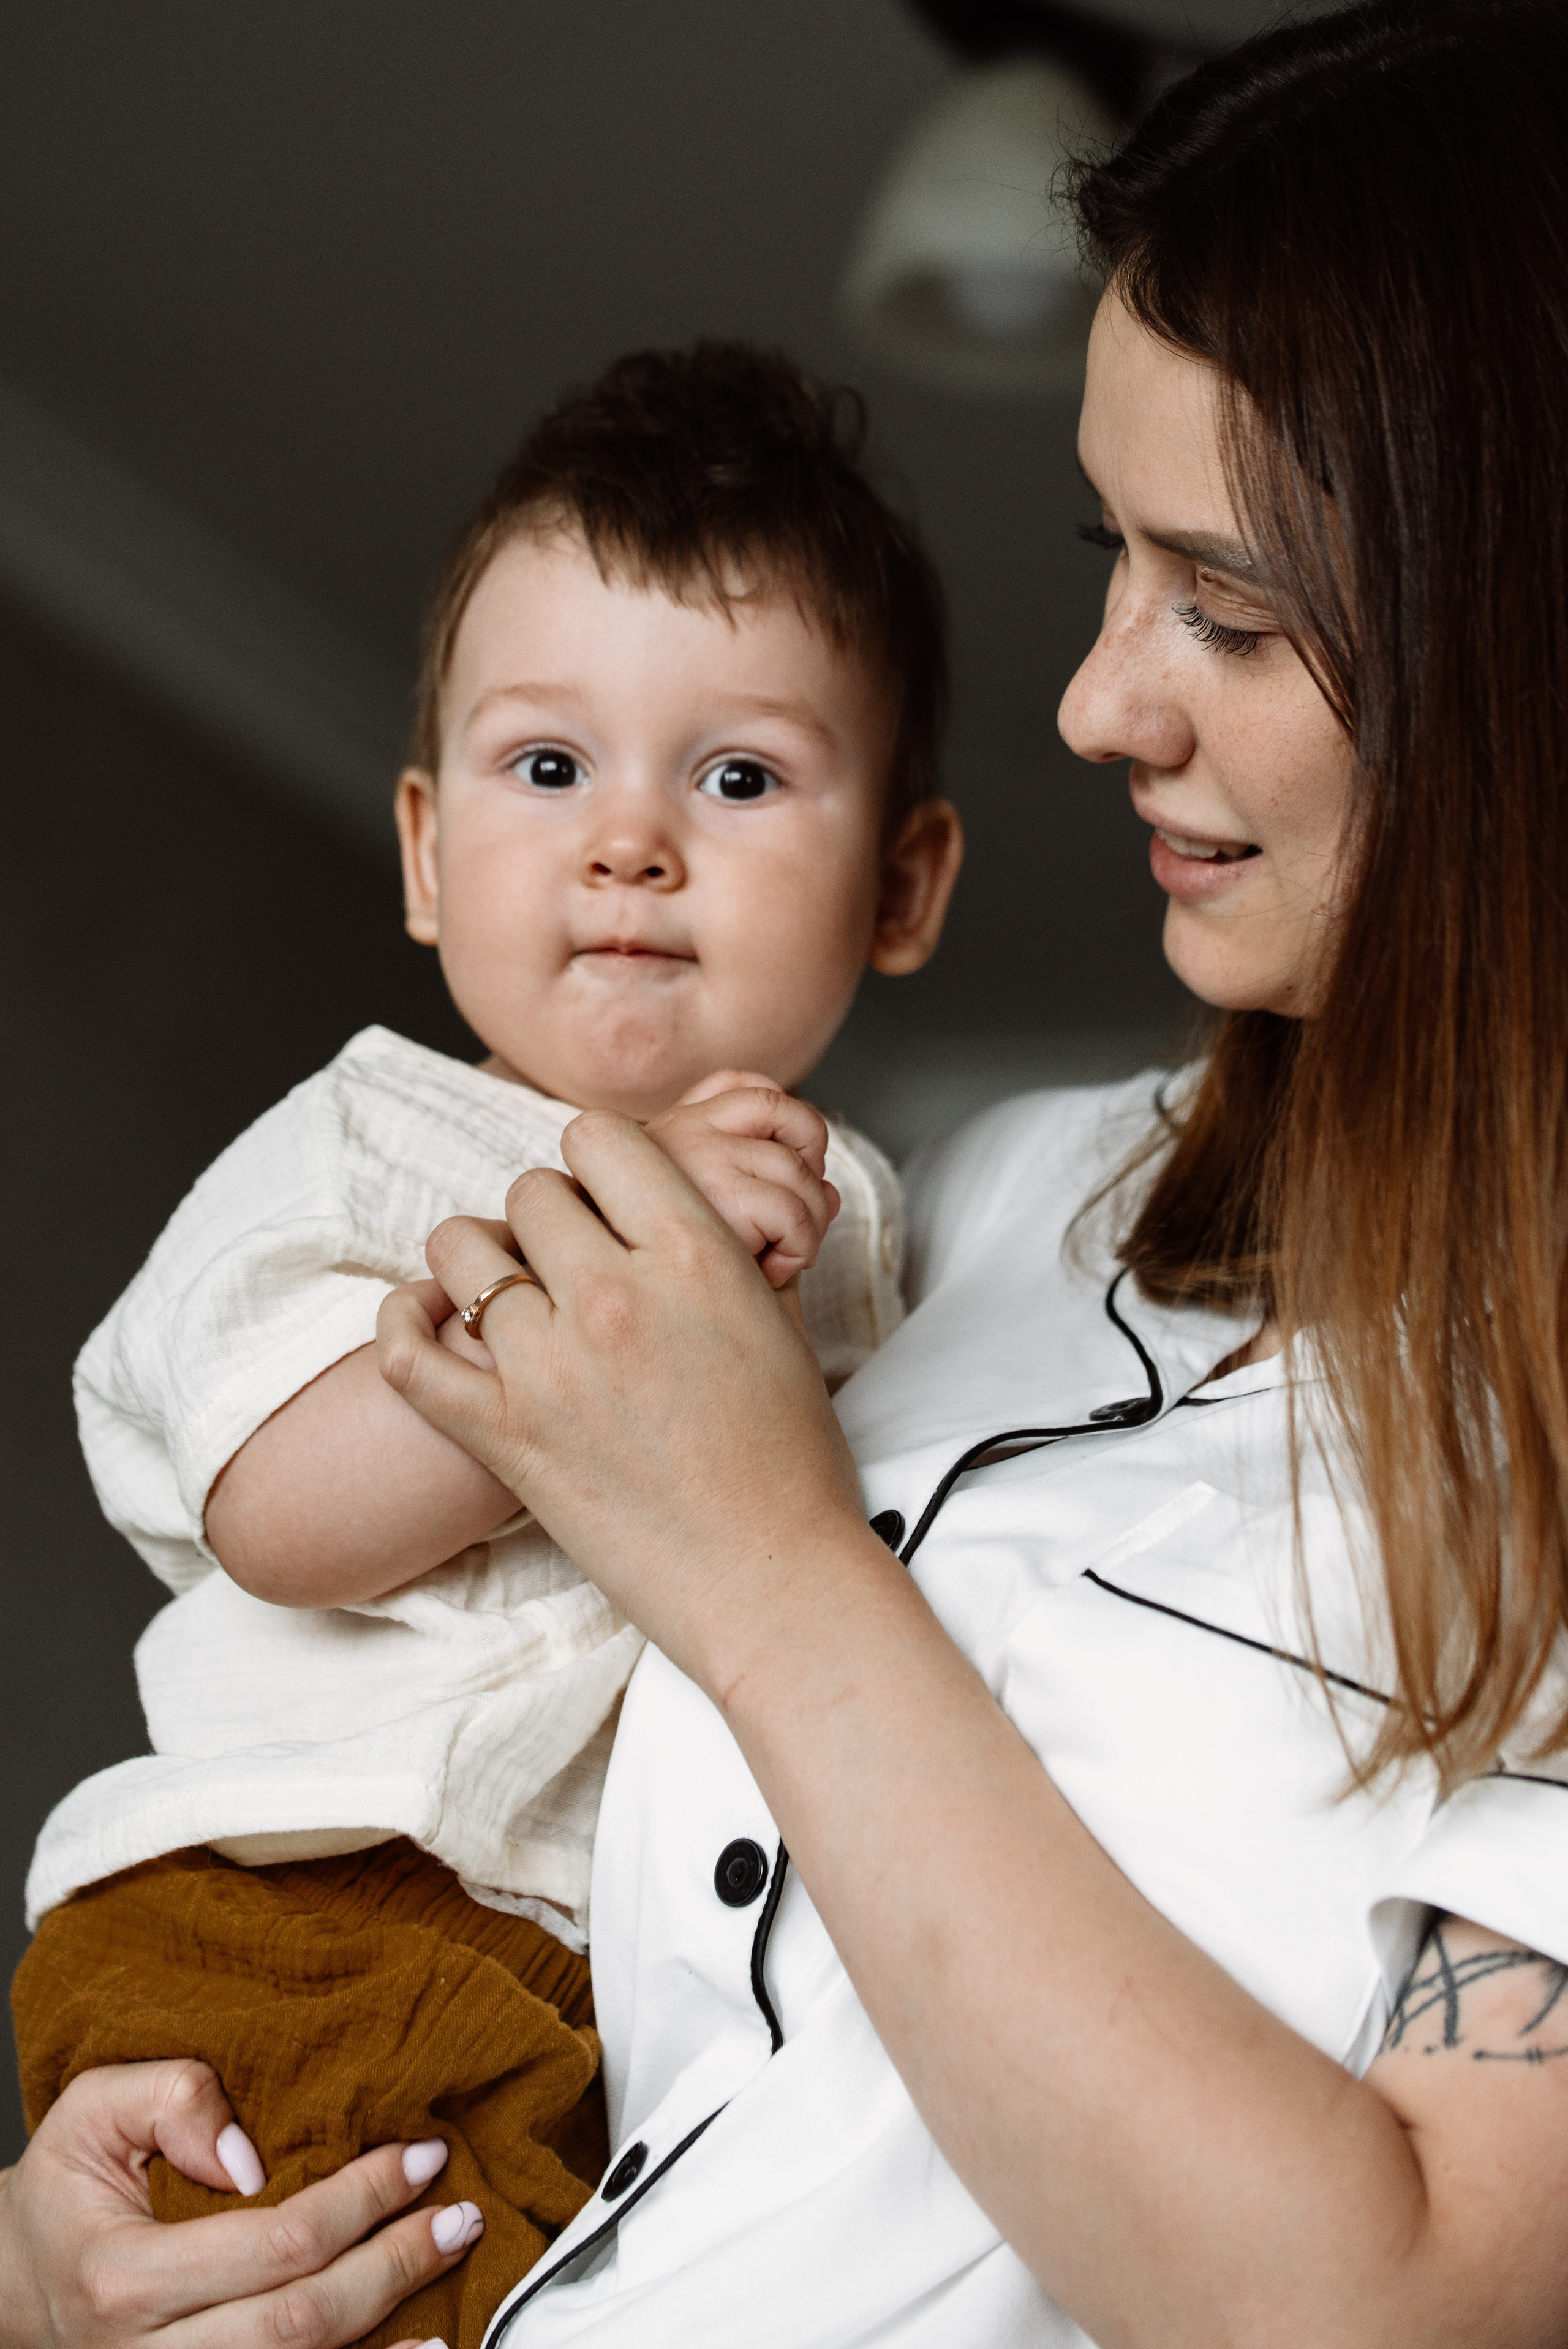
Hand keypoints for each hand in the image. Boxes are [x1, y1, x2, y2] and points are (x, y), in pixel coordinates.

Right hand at [0, 2059, 481, 2348]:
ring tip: (452, 2270)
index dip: (361, 2200)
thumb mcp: (93, 2111)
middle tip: (458, 2212)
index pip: (277, 2244)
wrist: (15, 2282)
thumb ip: (174, 2100)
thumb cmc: (65, 2190)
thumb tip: (252, 2153)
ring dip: (391, 2329)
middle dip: (395, 2263)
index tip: (419, 2157)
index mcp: (125, 2278)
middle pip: (301, 2322)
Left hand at [377, 1111, 881, 1692]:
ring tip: (513, 1294)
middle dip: (550, 1217)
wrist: (773, 1580)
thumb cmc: (792, 1462)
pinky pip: (407, 1355)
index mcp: (695, 1255)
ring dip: (483, 1262)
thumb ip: (726, 1247)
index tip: (609, 1196)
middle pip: (531, 1191)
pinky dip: (402, 1324)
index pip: (600, 1137)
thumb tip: (683, 1201)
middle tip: (573, 1261)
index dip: (600, 1160)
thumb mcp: (779, 1322)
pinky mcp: (503, 1438)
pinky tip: (427, 1319)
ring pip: (461, 1250)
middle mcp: (614, 1298)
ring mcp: (549, 1369)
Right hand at [643, 1071, 839, 1287]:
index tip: (790, 1165)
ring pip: (799, 1171)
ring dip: (810, 1224)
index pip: (743, 1084)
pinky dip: (799, 1249)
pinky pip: (792, 1213)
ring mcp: (697, 1155)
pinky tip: (771, 1272)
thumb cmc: (667, 1274)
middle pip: (788, 1113)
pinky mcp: (716, 1196)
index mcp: (671, 1127)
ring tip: (783, 1257)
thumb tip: (831, 1194)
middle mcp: (680, 1128)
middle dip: (813, 1169)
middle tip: (798, 1222)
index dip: (788, 1121)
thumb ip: (770, 1191)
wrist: (622, 1316)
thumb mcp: (708, 1215)